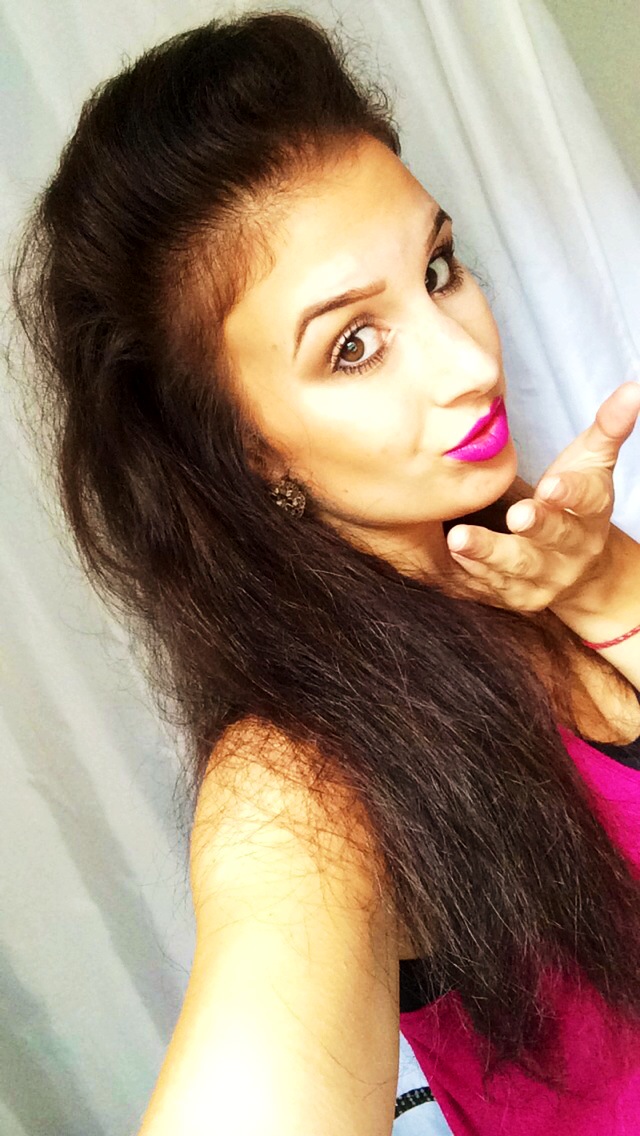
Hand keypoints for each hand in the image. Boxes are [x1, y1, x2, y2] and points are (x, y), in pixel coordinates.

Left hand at [445, 381, 639, 612]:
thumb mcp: (594, 463)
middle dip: (536, 527)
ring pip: (517, 568)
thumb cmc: (577, 502)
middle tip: (516, 515)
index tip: (552, 486)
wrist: (582, 571)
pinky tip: (450, 557)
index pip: (587, 501)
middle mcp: (573, 549)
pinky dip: (471, 574)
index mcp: (592, 512)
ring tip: (459, 539)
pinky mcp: (518, 596)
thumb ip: (608, 427)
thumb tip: (634, 387)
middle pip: (554, 538)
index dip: (571, 494)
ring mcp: (546, 577)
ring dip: (488, 554)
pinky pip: (493, 587)